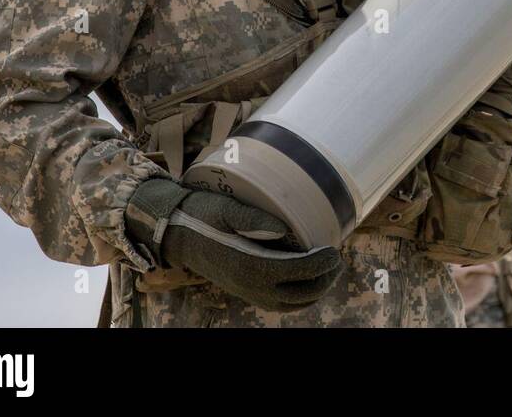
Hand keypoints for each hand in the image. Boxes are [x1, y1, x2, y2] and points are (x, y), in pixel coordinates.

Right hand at [126, 177, 341, 311]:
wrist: (176, 233)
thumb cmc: (202, 214)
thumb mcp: (225, 207)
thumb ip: (253, 218)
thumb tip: (284, 230)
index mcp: (250, 265)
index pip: (298, 271)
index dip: (322, 263)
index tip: (334, 249)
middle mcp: (251, 285)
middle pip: (301, 293)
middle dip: (325, 279)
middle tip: (336, 260)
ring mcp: (248, 292)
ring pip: (291, 304)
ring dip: (314, 291)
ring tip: (327, 271)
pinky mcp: (245, 292)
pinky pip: (278, 304)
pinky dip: (298, 298)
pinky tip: (305, 280)